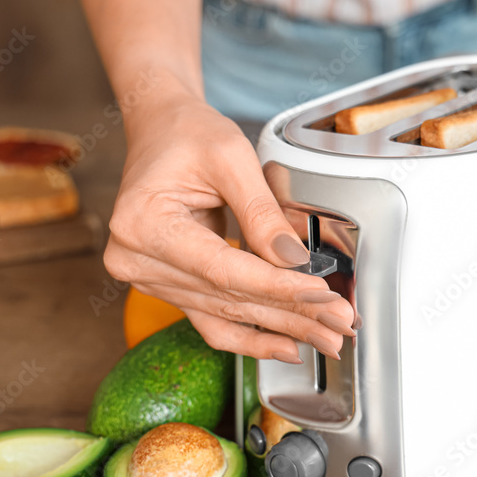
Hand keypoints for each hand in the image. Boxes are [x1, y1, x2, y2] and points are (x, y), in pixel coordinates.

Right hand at [104, 93, 355, 360]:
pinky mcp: (166, 286)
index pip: (222, 268)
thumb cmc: (187, 135)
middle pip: (228, 298)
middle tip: (340, 324)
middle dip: (291, 314)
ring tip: (328, 336)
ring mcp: (148, 278)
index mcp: (143, 224)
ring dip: (281, 329)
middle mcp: (136, 259)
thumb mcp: (230, 157)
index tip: (321, 295)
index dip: (276, 287)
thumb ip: (262, 211)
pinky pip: (211, 321)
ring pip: (226, 315)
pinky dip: (251, 337)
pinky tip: (288, 345)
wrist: (160, 130)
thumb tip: (294, 261)